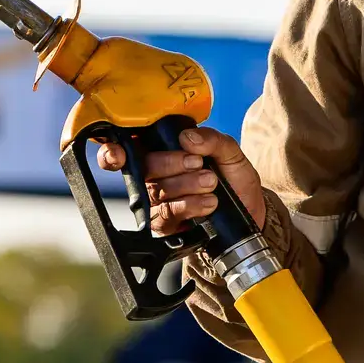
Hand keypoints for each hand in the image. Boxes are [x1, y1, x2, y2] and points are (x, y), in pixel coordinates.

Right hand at [96, 126, 265, 236]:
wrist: (251, 211)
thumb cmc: (233, 179)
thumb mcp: (230, 153)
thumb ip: (212, 140)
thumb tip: (187, 137)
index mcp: (164, 153)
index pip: (127, 150)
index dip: (112, 152)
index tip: (119, 154)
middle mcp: (155, 177)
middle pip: (145, 168)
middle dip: (172, 163)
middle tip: (199, 164)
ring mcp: (157, 202)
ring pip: (157, 191)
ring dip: (187, 185)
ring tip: (212, 183)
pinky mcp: (165, 225)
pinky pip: (167, 214)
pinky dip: (189, 206)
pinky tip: (208, 203)